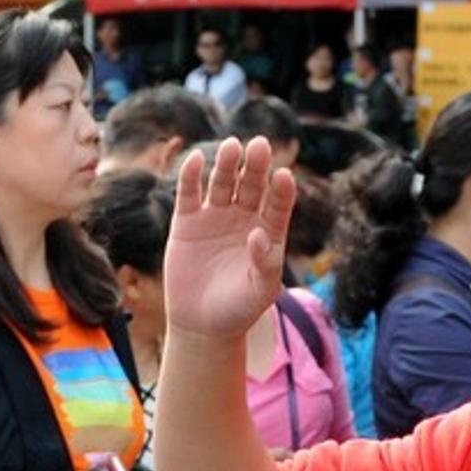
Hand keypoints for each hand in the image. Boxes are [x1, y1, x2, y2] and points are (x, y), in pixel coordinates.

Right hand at [162, 137, 298, 340]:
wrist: (201, 325)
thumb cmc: (238, 309)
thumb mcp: (260, 291)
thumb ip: (265, 263)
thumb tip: (258, 233)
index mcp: (268, 231)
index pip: (278, 203)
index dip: (281, 190)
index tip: (283, 176)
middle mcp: (244, 218)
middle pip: (251, 185)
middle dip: (255, 166)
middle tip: (259, 145)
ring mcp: (215, 217)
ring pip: (222, 182)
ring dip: (227, 164)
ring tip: (231, 147)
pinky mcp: (187, 222)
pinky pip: (190, 194)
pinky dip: (191, 176)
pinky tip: (195, 159)